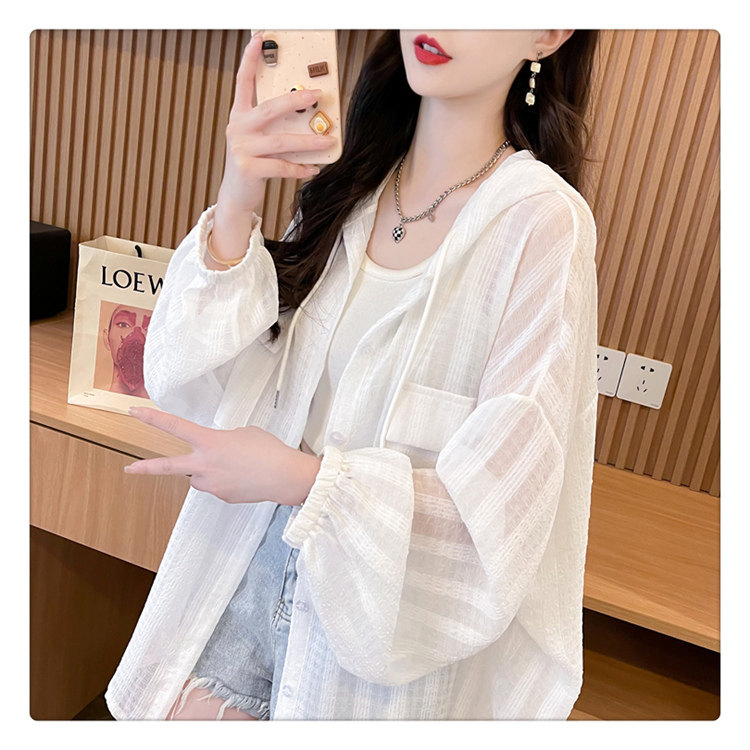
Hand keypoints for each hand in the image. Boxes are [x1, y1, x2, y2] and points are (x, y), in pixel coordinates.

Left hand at [123, 407, 321, 505]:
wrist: (285, 476)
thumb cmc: (268, 450)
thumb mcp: (243, 433)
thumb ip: (222, 440)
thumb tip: (215, 454)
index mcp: (210, 442)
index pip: (175, 426)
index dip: (153, 418)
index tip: (134, 412)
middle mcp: (205, 464)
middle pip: (169, 466)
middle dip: (146, 468)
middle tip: (128, 469)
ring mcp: (212, 484)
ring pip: (199, 477)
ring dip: (208, 471)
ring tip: (235, 466)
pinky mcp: (223, 497)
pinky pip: (216, 485)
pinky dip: (226, 480)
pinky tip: (245, 476)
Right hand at [211, 32, 335, 259]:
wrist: (236, 195)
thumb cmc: (252, 163)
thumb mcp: (257, 140)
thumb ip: (273, 126)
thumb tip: (307, 116)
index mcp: (240, 116)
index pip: (243, 82)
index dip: (249, 59)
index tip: (258, 38)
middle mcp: (238, 128)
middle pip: (270, 108)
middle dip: (295, 100)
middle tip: (317, 95)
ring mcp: (241, 149)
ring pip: (281, 140)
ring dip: (308, 141)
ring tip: (328, 140)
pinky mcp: (248, 169)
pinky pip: (281, 167)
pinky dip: (300, 168)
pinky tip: (314, 168)